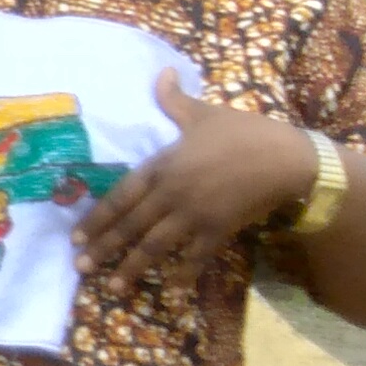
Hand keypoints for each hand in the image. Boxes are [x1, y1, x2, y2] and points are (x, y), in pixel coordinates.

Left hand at [82, 70, 321, 282]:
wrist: (289, 159)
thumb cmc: (246, 132)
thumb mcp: (205, 113)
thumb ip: (175, 101)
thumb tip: (161, 72)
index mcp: (163, 165)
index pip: (120, 196)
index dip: (97, 218)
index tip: (77, 237)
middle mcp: (172, 193)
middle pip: (130, 225)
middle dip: (104, 248)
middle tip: (81, 268)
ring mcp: (194, 214)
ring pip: (155, 245)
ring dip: (131, 267)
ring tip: (112, 288)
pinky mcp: (219, 230)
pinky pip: (195, 257)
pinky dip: (182, 276)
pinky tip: (170, 293)